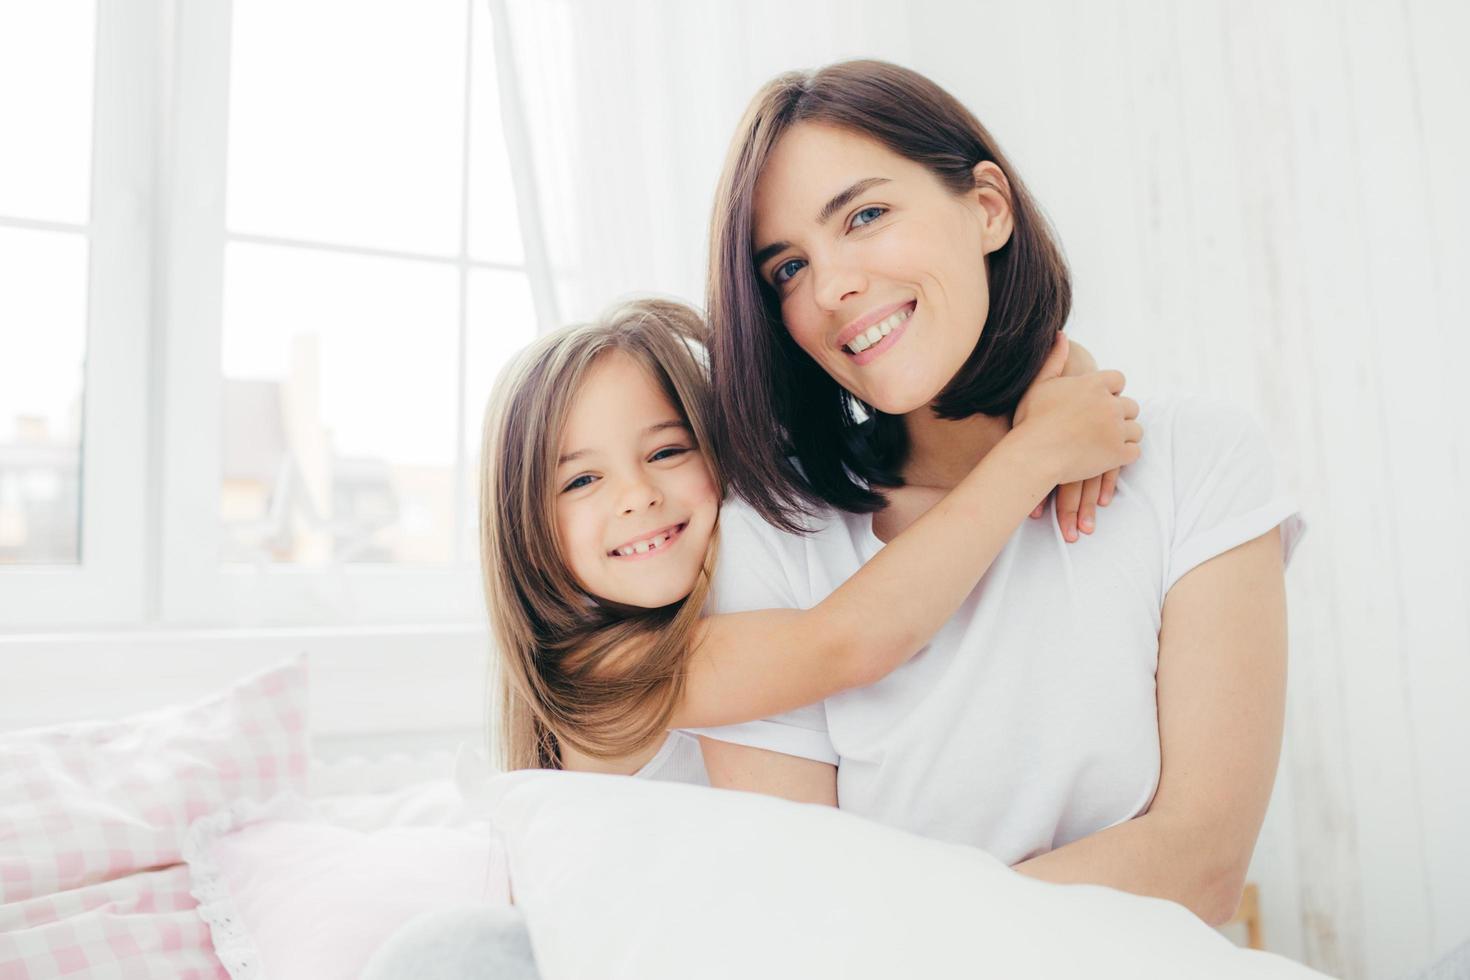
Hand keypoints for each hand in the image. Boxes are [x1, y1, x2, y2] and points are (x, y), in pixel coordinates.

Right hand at [1010, 335, 1140, 539]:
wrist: (1034, 456)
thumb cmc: (1032, 420)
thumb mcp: (1039, 384)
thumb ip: (1054, 359)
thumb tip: (1061, 335)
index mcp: (1094, 384)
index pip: (1119, 380)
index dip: (1111, 391)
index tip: (1098, 403)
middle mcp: (1110, 404)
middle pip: (1131, 406)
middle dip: (1119, 415)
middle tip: (1101, 427)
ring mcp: (1116, 430)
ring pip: (1135, 429)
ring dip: (1124, 435)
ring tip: (1105, 443)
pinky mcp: (1118, 453)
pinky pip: (1134, 451)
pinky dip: (1124, 454)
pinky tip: (1109, 457)